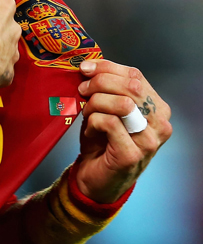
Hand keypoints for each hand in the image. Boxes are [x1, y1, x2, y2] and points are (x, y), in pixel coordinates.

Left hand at [76, 59, 171, 202]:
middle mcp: (160, 124)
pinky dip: (93, 121)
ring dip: (96, 103)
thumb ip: (107, 87)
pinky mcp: (132, 154)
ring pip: (122, 103)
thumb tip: (90, 65)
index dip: (107, 67)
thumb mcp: (107, 107)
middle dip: (99, 83)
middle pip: (130, 86)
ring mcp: (149, 141)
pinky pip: (109, 122)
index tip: (86, 68)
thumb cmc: (102, 141)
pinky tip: (91, 130)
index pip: (135, 75)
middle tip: (82, 90)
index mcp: (157, 108)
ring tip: (87, 113)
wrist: (96, 179)